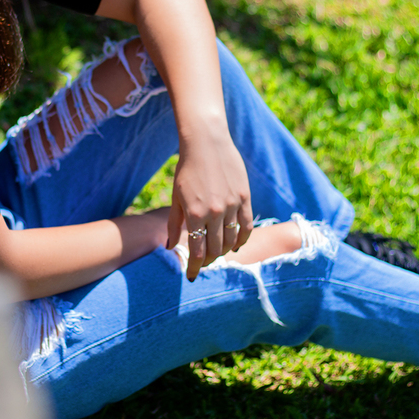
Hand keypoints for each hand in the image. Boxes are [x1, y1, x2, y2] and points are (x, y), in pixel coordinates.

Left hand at [166, 127, 253, 280]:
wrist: (207, 143)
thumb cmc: (187, 169)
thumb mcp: (176, 197)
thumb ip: (174, 224)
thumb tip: (170, 248)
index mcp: (194, 214)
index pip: (197, 252)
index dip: (194, 268)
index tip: (191, 276)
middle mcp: (214, 212)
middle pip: (215, 249)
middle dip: (208, 261)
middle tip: (203, 264)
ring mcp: (231, 205)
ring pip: (232, 240)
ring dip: (224, 251)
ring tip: (217, 253)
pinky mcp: (244, 197)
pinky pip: (247, 226)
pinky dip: (242, 239)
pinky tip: (236, 245)